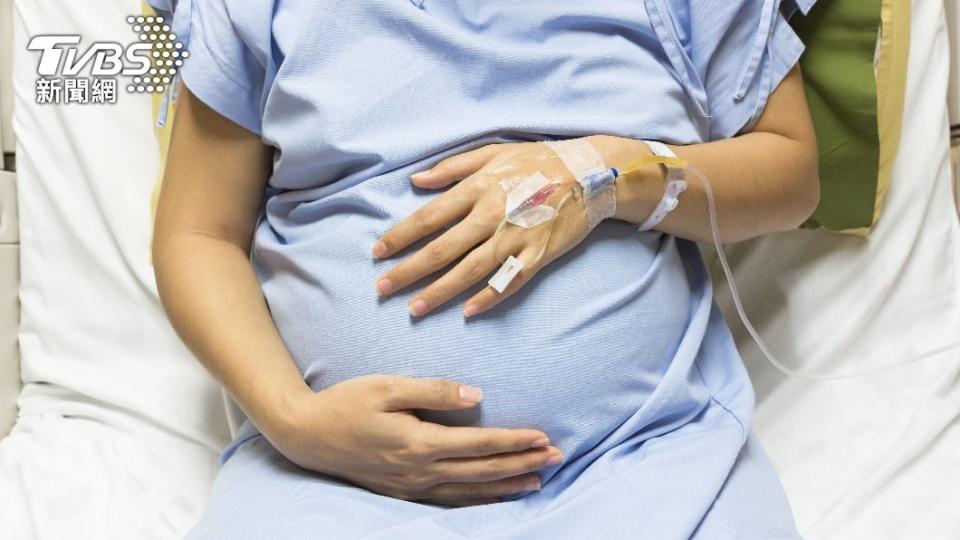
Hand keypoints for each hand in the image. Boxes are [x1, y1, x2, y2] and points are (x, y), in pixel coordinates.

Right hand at [264, 374, 563, 506]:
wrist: (306, 435)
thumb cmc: (346, 403)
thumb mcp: (388, 386)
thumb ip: (434, 391)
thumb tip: (477, 396)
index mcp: (418, 442)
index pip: (479, 444)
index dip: (514, 441)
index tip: (543, 437)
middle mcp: (419, 470)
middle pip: (482, 471)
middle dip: (522, 464)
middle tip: (557, 457)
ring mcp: (411, 486)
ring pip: (470, 491)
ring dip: (506, 485)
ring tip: (538, 481)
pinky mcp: (402, 492)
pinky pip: (449, 501)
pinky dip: (478, 501)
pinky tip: (494, 497)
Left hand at [372, 141, 597, 317]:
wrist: (592, 173)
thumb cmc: (538, 160)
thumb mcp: (493, 153)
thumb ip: (452, 168)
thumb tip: (415, 180)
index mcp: (478, 188)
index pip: (428, 217)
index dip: (400, 237)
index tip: (377, 253)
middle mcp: (492, 215)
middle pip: (442, 250)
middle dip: (409, 271)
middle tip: (383, 288)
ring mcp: (515, 238)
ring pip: (470, 271)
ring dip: (440, 292)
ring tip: (414, 308)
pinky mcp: (537, 255)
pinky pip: (509, 281)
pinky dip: (489, 297)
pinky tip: (468, 312)